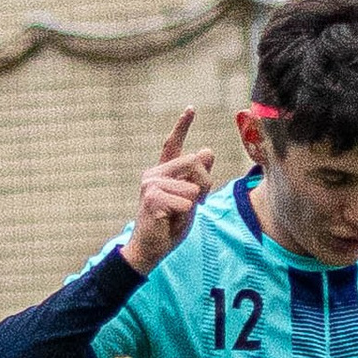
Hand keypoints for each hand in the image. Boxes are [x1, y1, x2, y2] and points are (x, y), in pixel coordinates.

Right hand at [121, 111, 216, 272]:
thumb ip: (199, 178)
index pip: (173, 145)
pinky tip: (169, 222)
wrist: (150, 249)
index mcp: (163, 172)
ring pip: (193, 186)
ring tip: (175, 216)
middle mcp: (154, 173)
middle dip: (204, 186)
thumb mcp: (191, 200)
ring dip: (192, 206)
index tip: (191, 108)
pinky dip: (184, 216)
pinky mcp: (152, 198)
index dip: (182, 126)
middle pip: (195, 163)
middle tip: (191, 206)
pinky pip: (186, 203)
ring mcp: (151, 184)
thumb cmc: (170, 226)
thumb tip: (207, 150)